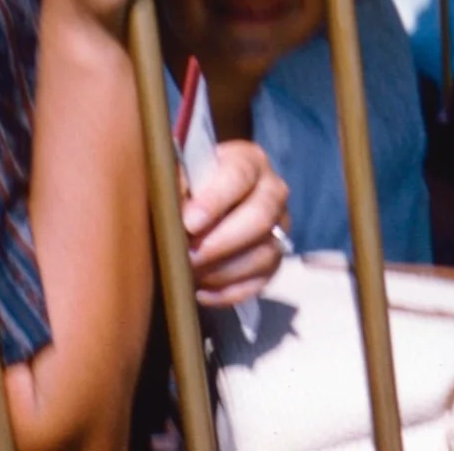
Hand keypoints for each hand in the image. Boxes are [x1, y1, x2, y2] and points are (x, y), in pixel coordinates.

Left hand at [182, 140, 288, 306]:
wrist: (200, 208)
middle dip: (220, 242)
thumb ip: (174, 187)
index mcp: (249, 161)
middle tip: (188, 256)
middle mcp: (272, 191)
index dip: (215, 200)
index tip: (189, 223)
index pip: (239, 176)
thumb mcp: (177, 178)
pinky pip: (260, 282)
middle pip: (260, 217)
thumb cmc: (186, 189)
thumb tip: (174, 213)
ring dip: (223, 271)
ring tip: (191, 274)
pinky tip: (202, 291)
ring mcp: (279, 228)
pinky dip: (229, 292)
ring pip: (263, 254)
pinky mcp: (274, 261)